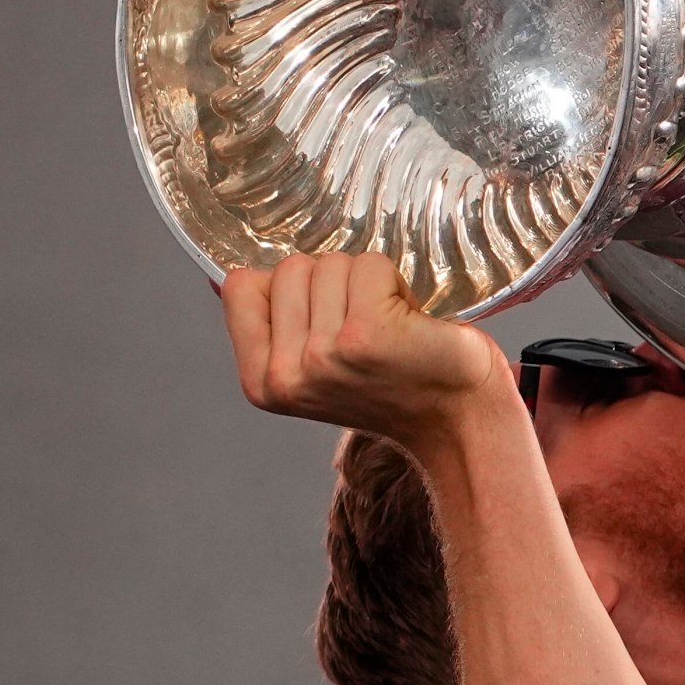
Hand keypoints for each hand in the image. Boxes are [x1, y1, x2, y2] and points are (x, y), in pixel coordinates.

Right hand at [219, 251, 511, 448]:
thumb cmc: (398, 384)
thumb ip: (271, 325)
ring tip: (391, 328)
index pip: (241, 286)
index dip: (292, 289)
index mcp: (263, 382)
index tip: (328, 323)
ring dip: (369, 283)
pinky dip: (397, 282)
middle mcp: (286, 374)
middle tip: (369, 330)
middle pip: (290, 268)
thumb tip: (223, 276)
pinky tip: (409, 322)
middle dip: (336, 284)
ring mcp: (323, 355)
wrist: (461, 421)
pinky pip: (370, 265)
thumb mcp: (316, 364)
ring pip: (330, 263)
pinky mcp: (365, 335)